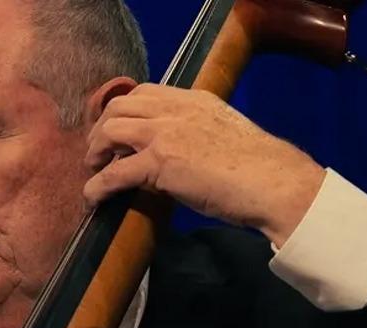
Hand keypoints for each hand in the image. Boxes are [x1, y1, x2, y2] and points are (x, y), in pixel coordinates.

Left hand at [83, 83, 325, 246]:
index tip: (115, 130)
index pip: (144, 93)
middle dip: (101, 128)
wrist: (274, 183)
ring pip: (111, 131)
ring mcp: (166, 133)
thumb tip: (175, 151)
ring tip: (93, 169)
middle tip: (97, 151)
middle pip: (119, 107)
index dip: (122, 111)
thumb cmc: (258, 167)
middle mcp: (175, 109)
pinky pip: (114, 173)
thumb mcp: (223, 132)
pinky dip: (98, 185)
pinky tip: (93, 196)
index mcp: (193, 99)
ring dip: (95, 151)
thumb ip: (195, 132)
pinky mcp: (160, 162)